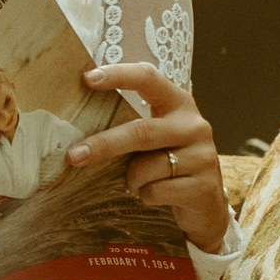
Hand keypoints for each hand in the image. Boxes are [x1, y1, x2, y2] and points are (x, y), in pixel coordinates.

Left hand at [71, 63, 227, 252]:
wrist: (205, 203)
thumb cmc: (169, 163)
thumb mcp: (155, 138)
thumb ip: (131, 124)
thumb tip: (76, 124)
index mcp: (179, 104)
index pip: (149, 79)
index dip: (119, 75)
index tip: (88, 78)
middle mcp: (195, 125)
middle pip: (141, 131)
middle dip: (103, 144)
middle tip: (73, 155)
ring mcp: (203, 156)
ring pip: (146, 168)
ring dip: (130, 180)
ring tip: (136, 183)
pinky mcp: (203, 186)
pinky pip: (155, 192)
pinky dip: (144, 196)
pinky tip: (154, 194)